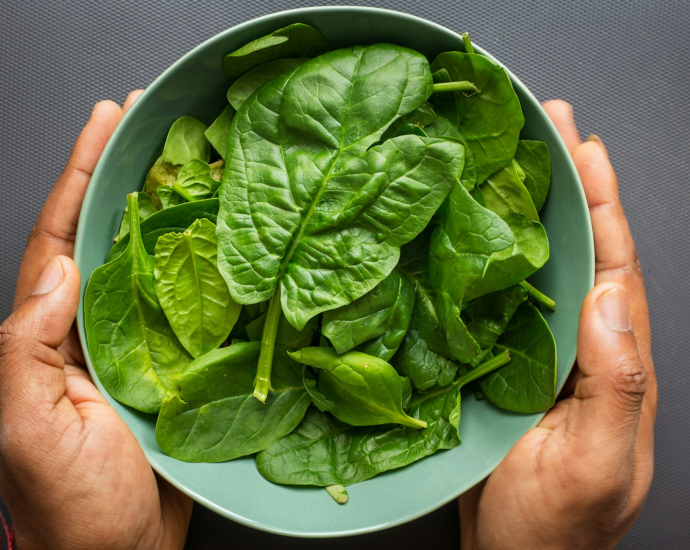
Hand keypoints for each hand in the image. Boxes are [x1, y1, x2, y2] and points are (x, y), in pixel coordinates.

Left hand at [0, 94, 192, 548]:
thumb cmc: (71, 504)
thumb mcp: (26, 429)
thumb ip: (26, 349)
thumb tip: (56, 271)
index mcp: (49, 333)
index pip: (61, 236)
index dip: (81, 175)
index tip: (106, 120)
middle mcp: (91, 327)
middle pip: (108, 234)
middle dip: (124, 173)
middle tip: (153, 120)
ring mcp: (136, 344)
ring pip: (153, 262)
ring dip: (170, 210)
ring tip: (194, 161)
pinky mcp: (175, 365)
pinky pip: (190, 304)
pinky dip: (205, 267)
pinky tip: (226, 241)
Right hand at [459, 101, 657, 549]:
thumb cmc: (555, 526)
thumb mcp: (598, 462)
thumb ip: (619, 382)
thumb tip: (612, 296)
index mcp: (612, 358)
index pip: (613, 263)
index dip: (600, 202)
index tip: (583, 147)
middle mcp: (577, 343)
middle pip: (577, 249)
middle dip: (566, 184)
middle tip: (547, 125)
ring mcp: (535, 351)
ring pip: (534, 266)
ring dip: (524, 211)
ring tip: (507, 158)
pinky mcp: (495, 363)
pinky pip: (492, 299)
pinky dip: (484, 258)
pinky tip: (465, 230)